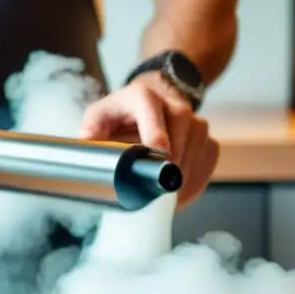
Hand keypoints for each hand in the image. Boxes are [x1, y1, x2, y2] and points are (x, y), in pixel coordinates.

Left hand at [78, 72, 217, 206]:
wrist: (157, 95)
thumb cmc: (124, 111)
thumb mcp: (101, 114)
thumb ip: (92, 129)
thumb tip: (86, 144)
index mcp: (144, 98)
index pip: (155, 118)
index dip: (158, 140)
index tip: (159, 162)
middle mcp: (175, 106)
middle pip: (181, 140)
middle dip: (168, 171)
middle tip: (155, 194)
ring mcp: (196, 121)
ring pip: (198, 153)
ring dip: (183, 181)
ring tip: (165, 198)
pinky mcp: (208, 136)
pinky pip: (207, 162)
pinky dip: (194, 183)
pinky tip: (179, 194)